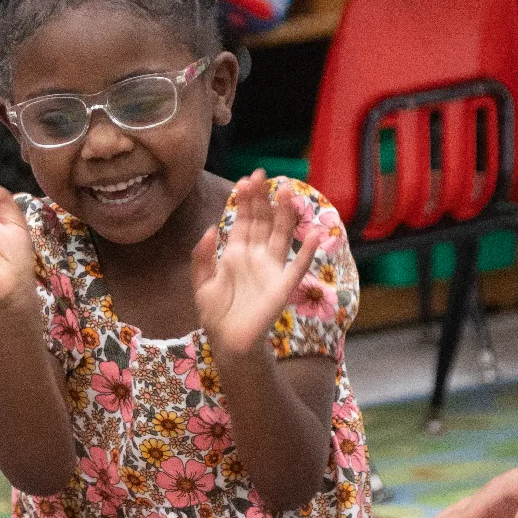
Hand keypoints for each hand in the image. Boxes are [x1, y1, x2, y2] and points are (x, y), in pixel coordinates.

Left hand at [193, 172, 319, 356]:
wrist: (228, 343)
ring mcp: (271, 270)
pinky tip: (316, 234)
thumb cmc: (217, 315)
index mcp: (236, 253)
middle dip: (263, 199)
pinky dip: (308, 252)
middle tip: (263, 175)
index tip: (246, 179)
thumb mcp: (201, 284)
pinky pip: (298, 267)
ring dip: (286, 215)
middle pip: (263, 222)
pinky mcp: (282, 287)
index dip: (246, 201)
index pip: (244, 220)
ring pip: (281, 236)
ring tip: (289, 192)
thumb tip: (210, 229)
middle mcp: (256, 257)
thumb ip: (201, 257)